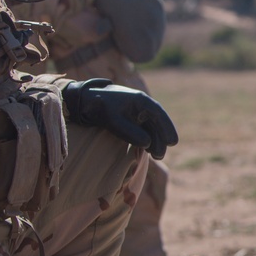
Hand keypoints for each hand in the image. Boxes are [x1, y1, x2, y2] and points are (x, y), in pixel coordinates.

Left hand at [63, 78, 178, 158]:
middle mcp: (141, 105)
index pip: (159, 115)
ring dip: (154, 141)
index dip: (168, 129)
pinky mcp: (129, 118)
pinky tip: (146, 149)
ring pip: (150, 128)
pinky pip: (142, 129)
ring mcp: (135, 112)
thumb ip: (131, 132)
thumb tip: (147, 144)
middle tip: (160, 155)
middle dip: (160, 139)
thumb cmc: (99, 106)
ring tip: (155, 156)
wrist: (83, 100)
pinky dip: (146, 139)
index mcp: (141, 100)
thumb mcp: (114, 120)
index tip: (173, 142)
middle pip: (156, 123)